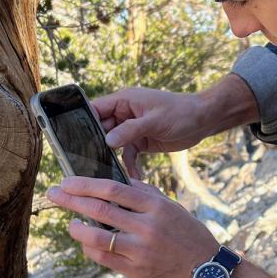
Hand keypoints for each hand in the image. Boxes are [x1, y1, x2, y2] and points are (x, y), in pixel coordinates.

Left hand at [47, 176, 217, 277]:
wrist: (208, 272)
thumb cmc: (188, 235)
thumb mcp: (171, 208)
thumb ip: (145, 195)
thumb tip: (117, 182)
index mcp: (155, 206)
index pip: (112, 188)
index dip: (84, 184)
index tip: (67, 181)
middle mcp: (146, 226)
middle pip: (99, 208)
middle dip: (70, 199)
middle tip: (53, 193)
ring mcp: (139, 250)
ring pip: (96, 235)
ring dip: (76, 227)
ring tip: (69, 223)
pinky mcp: (135, 270)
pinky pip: (103, 257)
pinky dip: (89, 248)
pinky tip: (85, 242)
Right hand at [93, 79, 254, 177]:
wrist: (203, 120)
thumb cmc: (180, 112)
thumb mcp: (155, 120)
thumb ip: (130, 130)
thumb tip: (108, 140)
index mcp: (124, 101)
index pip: (96, 109)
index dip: (84, 121)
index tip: (72, 137)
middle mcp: (124, 114)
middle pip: (101, 128)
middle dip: (96, 144)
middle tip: (87, 161)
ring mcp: (132, 128)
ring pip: (113, 144)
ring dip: (111, 157)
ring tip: (107, 171)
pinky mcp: (141, 141)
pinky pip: (128, 154)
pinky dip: (129, 164)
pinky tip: (133, 176)